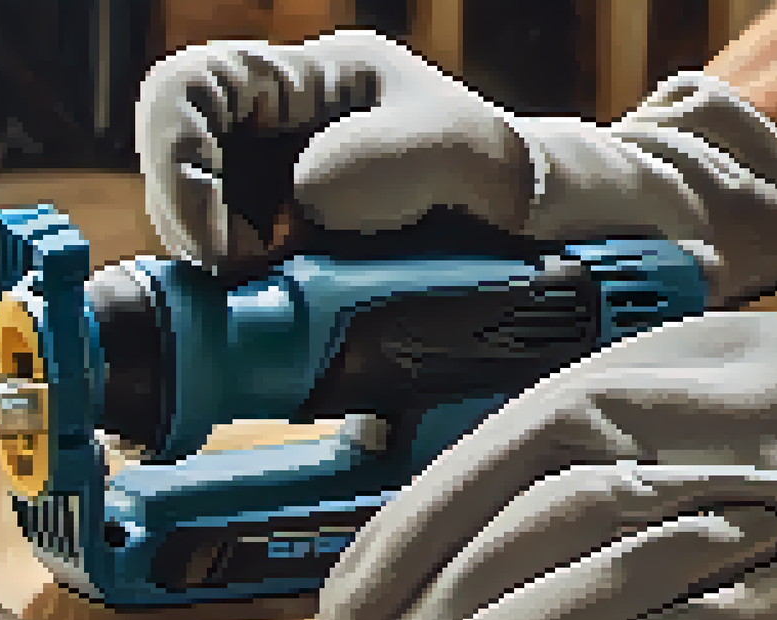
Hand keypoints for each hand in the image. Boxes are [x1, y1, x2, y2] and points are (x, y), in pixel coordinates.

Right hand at [135, 30, 776, 305]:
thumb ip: (403, 159)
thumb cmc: (546, 185)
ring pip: (217, 273)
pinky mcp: (316, 303)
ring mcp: (298, 233)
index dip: (176, 165)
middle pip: (185, 189)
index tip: (221, 250)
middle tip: (252, 305)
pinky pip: (266, 332)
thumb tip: (309, 202)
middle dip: (202, 254)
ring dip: (241, 315)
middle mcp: (292, 155)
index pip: (190, 93)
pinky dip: (279, 363)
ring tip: (301, 344)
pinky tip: (322, 375)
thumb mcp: (486, 154)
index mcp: (318, 87)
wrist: (600, 260)